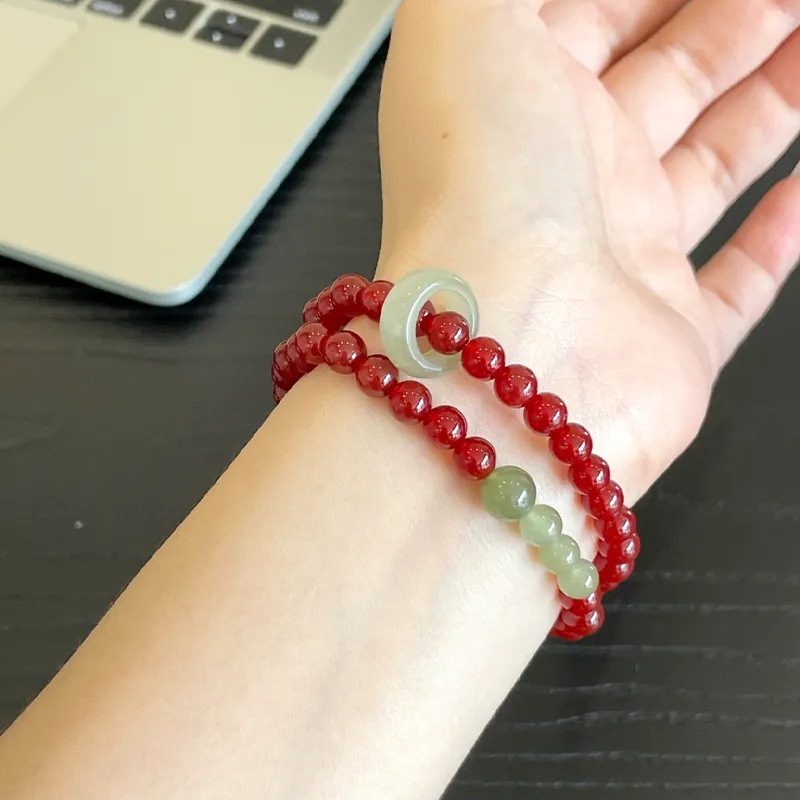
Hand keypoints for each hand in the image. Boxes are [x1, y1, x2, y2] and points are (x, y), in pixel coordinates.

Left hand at [376, 0, 799, 497]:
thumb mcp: (461, 22)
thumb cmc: (479, 197)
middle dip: (730, 27)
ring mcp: (621, 260)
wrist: (509, 353)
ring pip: (712, 164)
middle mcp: (570, 182)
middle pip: (667, 83)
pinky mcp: (670, 333)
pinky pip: (735, 282)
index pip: (598, 18)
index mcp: (522, 105)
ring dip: (769, 103)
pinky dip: (772, 240)